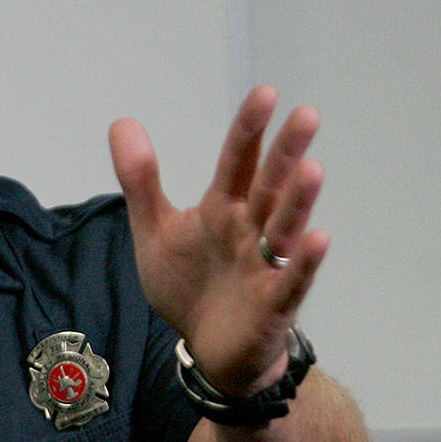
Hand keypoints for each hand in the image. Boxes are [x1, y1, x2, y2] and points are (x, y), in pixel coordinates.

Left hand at [109, 86, 328, 394]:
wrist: (205, 347)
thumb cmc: (189, 284)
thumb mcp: (155, 230)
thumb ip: (140, 180)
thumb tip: (122, 122)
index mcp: (223, 209)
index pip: (238, 162)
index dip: (249, 131)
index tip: (266, 94)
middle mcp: (250, 230)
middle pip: (269, 187)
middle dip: (285, 153)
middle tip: (305, 115)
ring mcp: (265, 265)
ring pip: (284, 228)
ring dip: (299, 201)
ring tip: (312, 168)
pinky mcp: (273, 302)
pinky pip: (291, 280)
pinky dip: (304, 261)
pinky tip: (318, 238)